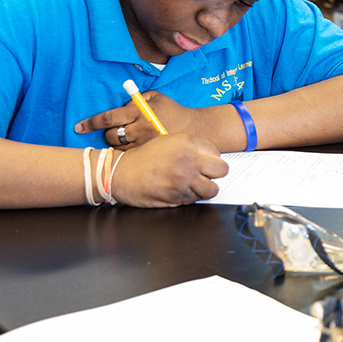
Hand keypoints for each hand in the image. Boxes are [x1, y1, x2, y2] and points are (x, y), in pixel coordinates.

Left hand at [75, 90, 208, 149]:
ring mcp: (145, 143)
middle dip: (106, 135)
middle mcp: (139, 128)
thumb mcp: (157, 97)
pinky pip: (130, 157)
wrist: (197, 128)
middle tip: (112, 134)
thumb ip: (137, 98)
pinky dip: (126, 154)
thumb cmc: (175, 111)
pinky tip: (131, 152)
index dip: (90, 123)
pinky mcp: (150, 154)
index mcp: (138, 112)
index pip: (108, 118)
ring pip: (119, 148)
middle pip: (111, 136)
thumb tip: (121, 105)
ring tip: (123, 143)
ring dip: (116, 145)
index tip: (78, 127)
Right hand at [109, 134, 227, 205]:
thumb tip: (211, 158)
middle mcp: (189, 159)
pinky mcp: (179, 195)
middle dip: (215, 174)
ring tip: (193, 185)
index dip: (211, 159)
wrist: (120, 173)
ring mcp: (185, 179)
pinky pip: (196, 199)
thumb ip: (191, 147)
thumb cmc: (143, 158)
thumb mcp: (168, 142)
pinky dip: (190, 197)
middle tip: (205, 176)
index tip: (204, 163)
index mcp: (187, 142)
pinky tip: (179, 190)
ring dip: (204, 189)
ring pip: (212, 189)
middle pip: (222, 170)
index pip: (216, 152)